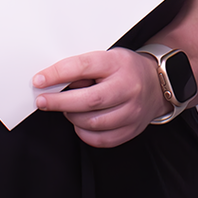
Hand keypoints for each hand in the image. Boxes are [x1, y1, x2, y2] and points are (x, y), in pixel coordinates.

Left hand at [33, 47, 168, 147]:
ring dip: (73, 117)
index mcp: (119, 63)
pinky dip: (84, 133)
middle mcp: (128, 87)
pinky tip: (81, 123)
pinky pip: (101, 139)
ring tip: (69, 109)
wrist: (157, 83)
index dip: (59, 74)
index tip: (40, 80)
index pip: (85, 66)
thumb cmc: (126, 69)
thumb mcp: (107, 58)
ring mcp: (132, 110)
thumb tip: (53, 82)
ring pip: (93, 122)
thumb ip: (83, 69)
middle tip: (43, 101)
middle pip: (89, 100)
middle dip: (60, 102)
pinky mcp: (132, 129)